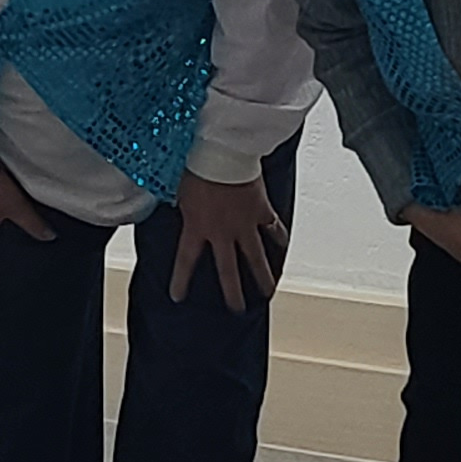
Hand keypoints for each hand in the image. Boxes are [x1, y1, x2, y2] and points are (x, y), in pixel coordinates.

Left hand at [167, 167, 290, 311]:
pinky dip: (278, 240)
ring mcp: (245, 225)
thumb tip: (178, 210)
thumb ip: (183, 207)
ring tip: (267, 293)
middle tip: (236, 309)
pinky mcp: (262, 212)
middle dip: (232, 293)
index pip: (186, 261)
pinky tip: (282, 250)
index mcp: (197, 228)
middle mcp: (222, 233)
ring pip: (256, 259)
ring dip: (262, 277)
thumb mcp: (179, 190)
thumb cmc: (197, 165)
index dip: (181, 281)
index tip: (178, 297)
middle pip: (228, 271)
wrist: (224, 152)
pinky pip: (273, 230)